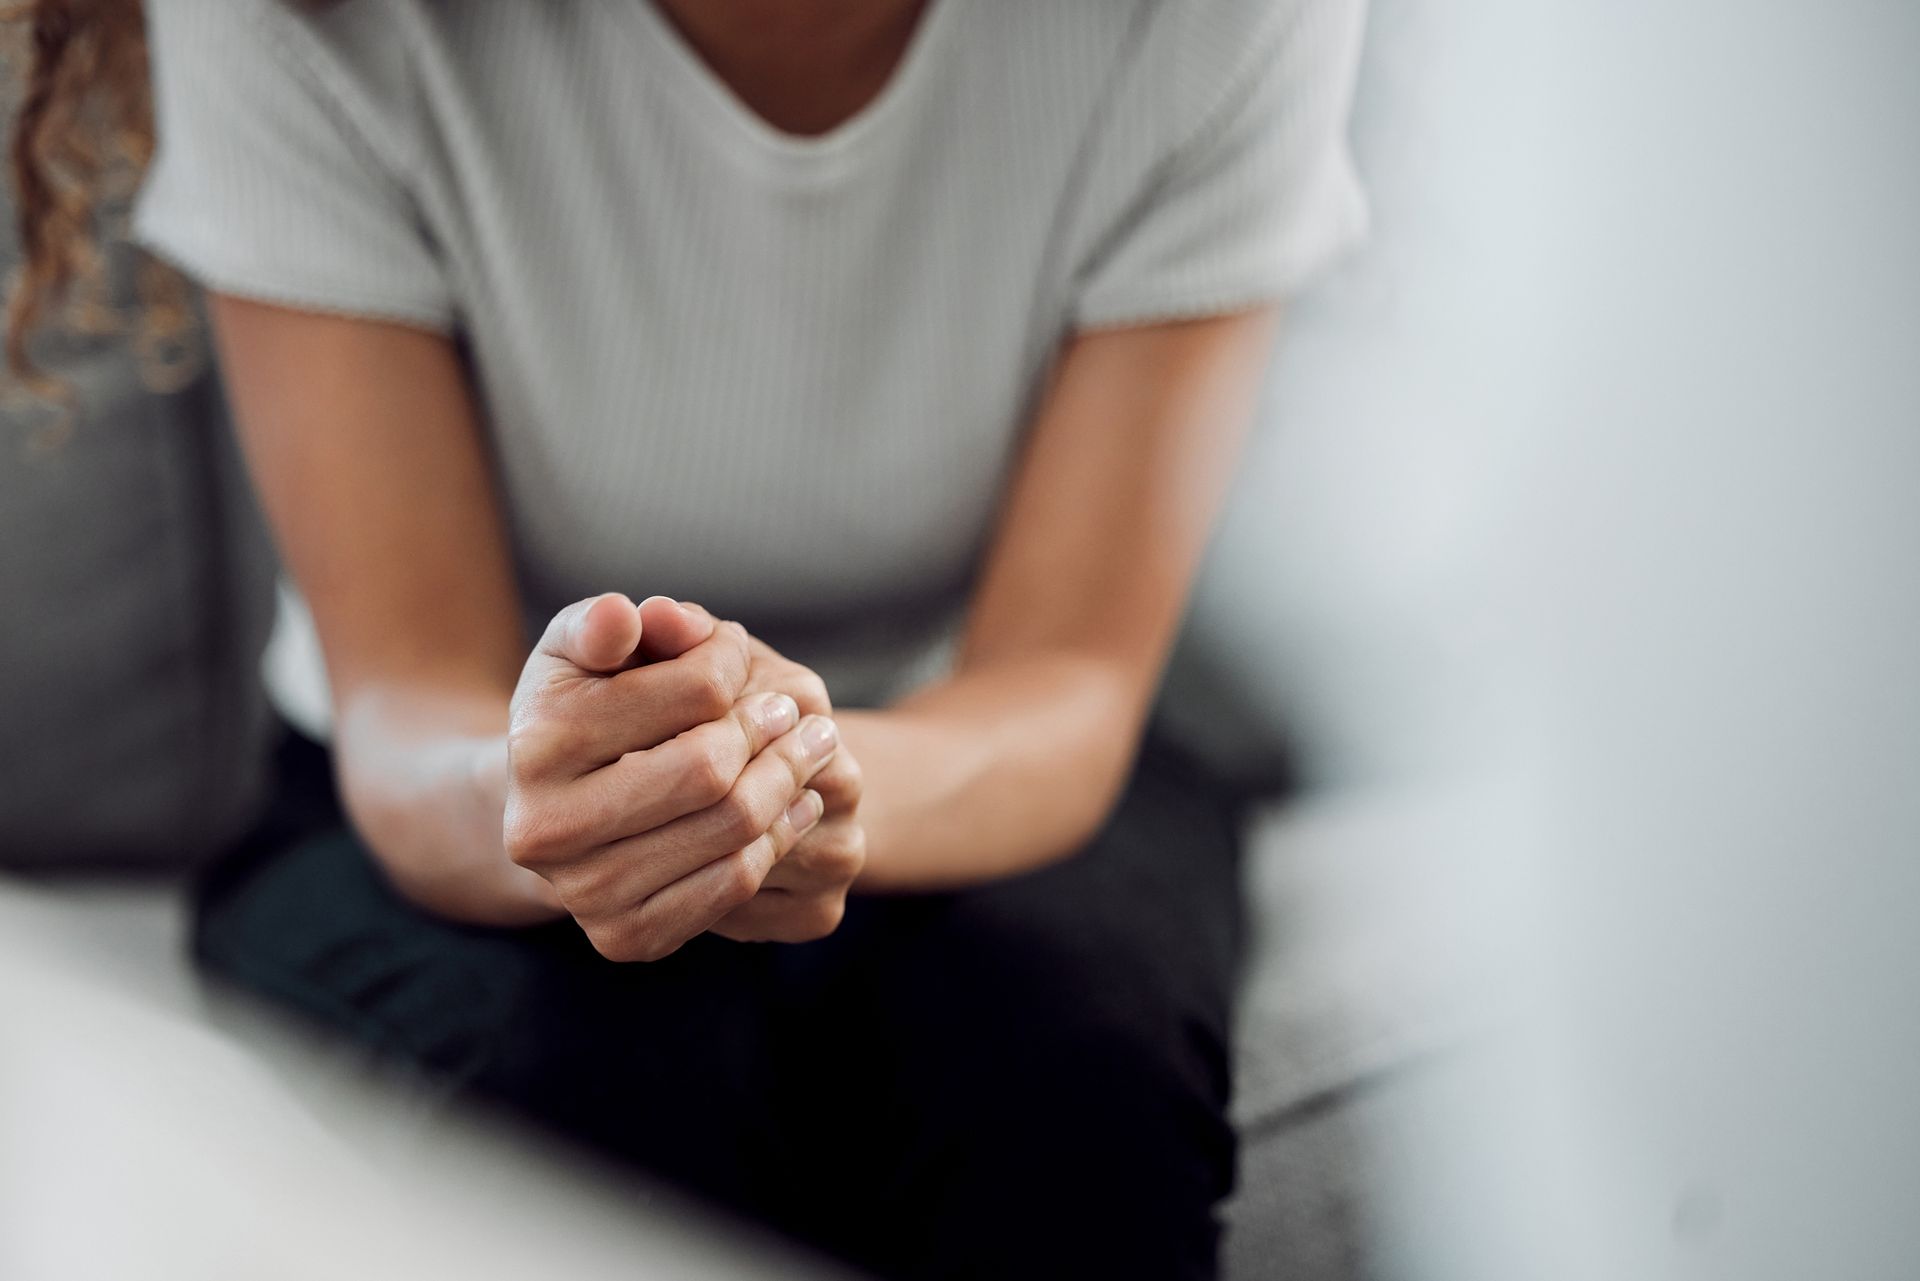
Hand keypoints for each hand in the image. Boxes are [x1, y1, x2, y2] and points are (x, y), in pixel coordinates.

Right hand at [502, 593, 841, 961]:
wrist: (552, 809)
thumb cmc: (582, 706)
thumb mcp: (585, 649)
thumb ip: (608, 623)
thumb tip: (629, 616)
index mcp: (537, 741)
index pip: (692, 690)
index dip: (731, 660)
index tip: (740, 649)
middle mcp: (545, 829)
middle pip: (711, 769)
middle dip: (772, 731)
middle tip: (798, 712)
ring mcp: (583, 893)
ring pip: (731, 830)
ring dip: (791, 782)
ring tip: (813, 749)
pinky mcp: (624, 938)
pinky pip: (732, 887)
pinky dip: (779, 839)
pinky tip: (797, 805)